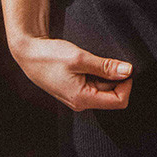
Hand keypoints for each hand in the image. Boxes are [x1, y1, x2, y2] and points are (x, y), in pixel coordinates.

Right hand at [9, 35, 133, 110]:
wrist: (28, 53)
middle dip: (115, 77)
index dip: (127, 85)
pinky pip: (94, 84)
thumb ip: (105, 66)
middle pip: (112, 95)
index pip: (119, 101)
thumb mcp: (80, 58)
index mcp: (83, 100)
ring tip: (93, 60)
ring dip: (105, 74)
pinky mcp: (75, 89)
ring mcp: (78, 97)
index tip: (124, 67)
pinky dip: (96, 73)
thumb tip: (128, 71)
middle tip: (106, 59)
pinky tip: (88, 63)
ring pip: (103, 88)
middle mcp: (81, 103)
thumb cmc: (50, 56)